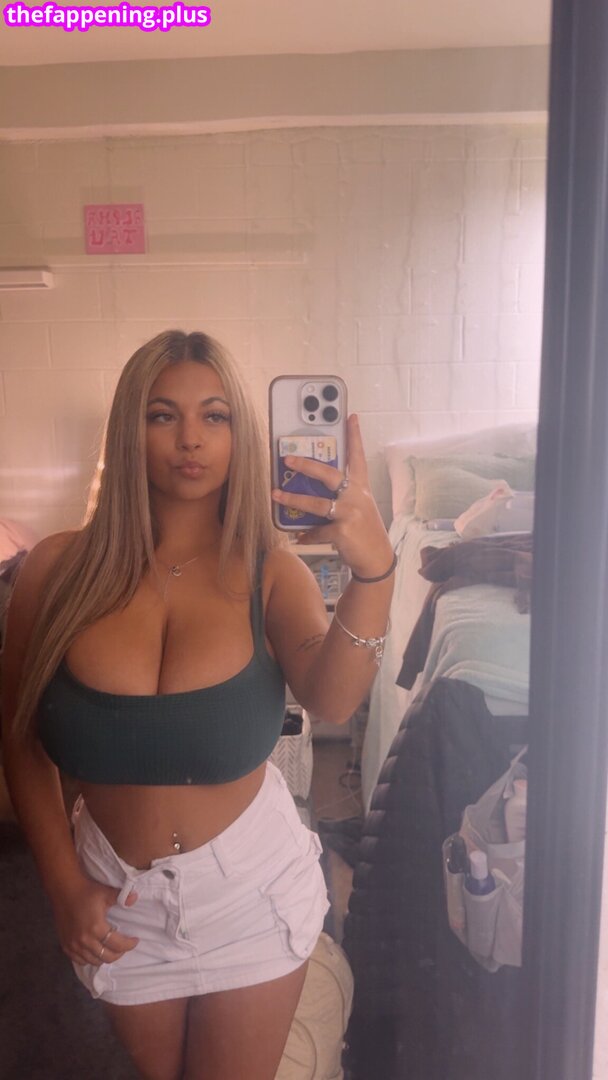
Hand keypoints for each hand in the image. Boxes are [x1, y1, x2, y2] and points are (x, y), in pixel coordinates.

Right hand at [51, 875, 139, 967]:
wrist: (64, 890)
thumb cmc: (86, 891)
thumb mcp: (106, 893)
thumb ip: (122, 898)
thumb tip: (135, 898)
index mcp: (96, 928)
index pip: (117, 945)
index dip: (129, 945)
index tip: (135, 940)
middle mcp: (84, 941)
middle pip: (106, 957)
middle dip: (118, 954)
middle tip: (124, 946)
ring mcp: (73, 945)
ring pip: (93, 961)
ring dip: (104, 957)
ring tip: (110, 949)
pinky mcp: (65, 945)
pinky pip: (79, 960)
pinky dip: (89, 959)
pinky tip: (94, 952)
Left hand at [271, 414, 393, 578]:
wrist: (377, 559)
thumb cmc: (365, 531)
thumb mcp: (359, 507)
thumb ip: (342, 496)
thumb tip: (311, 489)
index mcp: (361, 487)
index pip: (358, 457)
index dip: (354, 436)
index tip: (351, 416)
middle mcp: (357, 496)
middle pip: (329, 474)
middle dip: (306, 465)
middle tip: (287, 459)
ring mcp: (350, 513)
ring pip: (317, 503)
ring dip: (293, 499)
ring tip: (276, 495)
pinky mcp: (342, 531)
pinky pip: (316, 530)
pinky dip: (306, 534)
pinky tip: (299, 537)